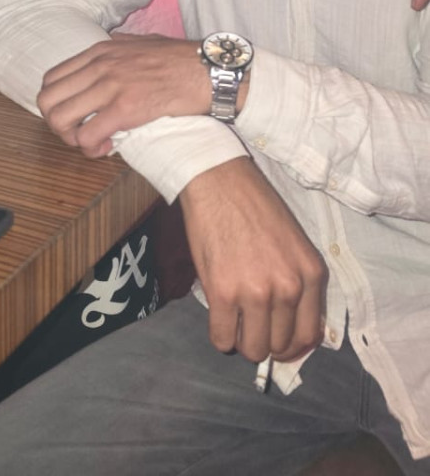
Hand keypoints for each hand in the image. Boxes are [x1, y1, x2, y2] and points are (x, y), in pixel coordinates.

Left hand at [38, 35, 209, 157]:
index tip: (74, 115)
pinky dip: (91, 149)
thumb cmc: (180, 58)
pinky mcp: (125, 109)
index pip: (51, 79)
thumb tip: (108, 48)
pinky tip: (107, 148)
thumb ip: (118, 46)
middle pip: (48, 101)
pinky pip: (87, 136)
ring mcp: (111, 86)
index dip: (56, 103)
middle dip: (58, 124)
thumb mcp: (141, 41)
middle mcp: (99, 66)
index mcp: (99, 51)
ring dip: (72, 139)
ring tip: (91, 143)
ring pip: (61, 120)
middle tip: (78, 133)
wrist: (207, 71)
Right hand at [180, 157, 327, 363]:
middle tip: (250, 324)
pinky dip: (219, 335)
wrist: (220, 181)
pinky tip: (218, 316)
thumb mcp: (293, 244)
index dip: (291, 345)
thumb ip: (297, 283)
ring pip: (253, 349)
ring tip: (234, 320)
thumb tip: (289, 328)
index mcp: (312, 274)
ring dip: (242, 341)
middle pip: (280, 346)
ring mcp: (256, 293)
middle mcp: (289, 288)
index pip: (309, 335)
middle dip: (264, 341)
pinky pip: (222, 339)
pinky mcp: (223, 293)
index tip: (277, 340)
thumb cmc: (255, 207)